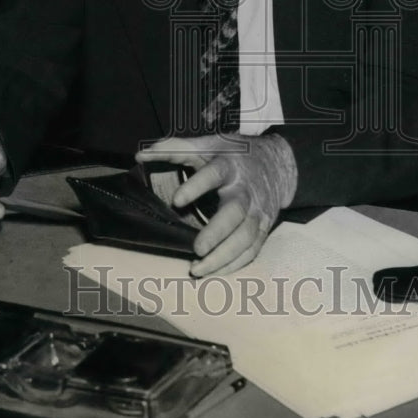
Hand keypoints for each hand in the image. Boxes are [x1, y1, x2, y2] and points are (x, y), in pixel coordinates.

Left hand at [136, 132, 296, 275]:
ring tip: (198, 269)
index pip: (214, 173)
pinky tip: (215, 273)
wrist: (277, 163)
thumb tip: (140, 155)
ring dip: (224, 256)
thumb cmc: (234, 154)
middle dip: (217, 232)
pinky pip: (253, 249)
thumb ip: (174, 148)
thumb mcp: (207, 144)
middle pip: (235, 213)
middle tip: (196, 249)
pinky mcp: (264, 227)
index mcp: (230, 165)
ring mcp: (258, 210)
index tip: (176, 200)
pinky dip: (234, 264)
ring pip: (246, 237)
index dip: (196, 186)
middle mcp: (246, 189)